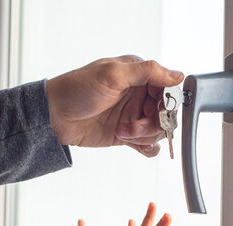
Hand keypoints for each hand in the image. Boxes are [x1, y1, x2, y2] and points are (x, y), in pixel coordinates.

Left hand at [46, 55, 183, 156]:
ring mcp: (132, 115)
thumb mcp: (112, 74)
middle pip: (165, 112)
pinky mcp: (126, 134)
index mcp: (137, 75)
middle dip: (153, 122)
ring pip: (158, 130)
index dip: (165, 102)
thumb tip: (178, 75)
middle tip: (134, 126)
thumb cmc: (77, 89)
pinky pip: (148, 143)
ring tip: (123, 133)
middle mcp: (137, 94)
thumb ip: (147, 72)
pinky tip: (135, 145)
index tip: (155, 110)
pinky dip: (146, 147)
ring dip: (144, 135)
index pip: (166, 89)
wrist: (54, 116)